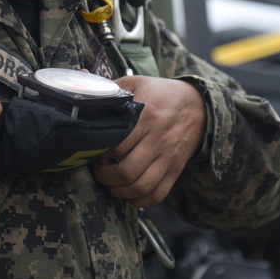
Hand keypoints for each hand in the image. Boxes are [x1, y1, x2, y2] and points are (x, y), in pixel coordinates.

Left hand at [92, 76, 205, 206]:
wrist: (198, 105)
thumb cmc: (161, 93)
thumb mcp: (137, 83)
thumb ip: (109, 87)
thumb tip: (80, 78)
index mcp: (148, 116)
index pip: (118, 145)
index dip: (99, 153)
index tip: (92, 150)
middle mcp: (159, 139)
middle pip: (127, 172)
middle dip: (105, 176)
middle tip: (98, 168)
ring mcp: (169, 157)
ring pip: (140, 188)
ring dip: (119, 190)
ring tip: (110, 180)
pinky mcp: (175, 170)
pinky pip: (157, 195)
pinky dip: (138, 200)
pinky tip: (128, 190)